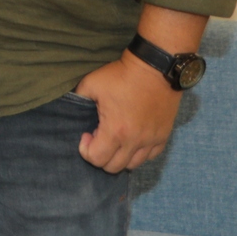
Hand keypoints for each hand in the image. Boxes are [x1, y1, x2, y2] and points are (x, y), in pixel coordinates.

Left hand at [73, 51, 180, 173]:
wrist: (154, 68)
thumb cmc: (121, 76)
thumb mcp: (91, 84)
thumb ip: (78, 100)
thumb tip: (72, 109)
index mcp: (116, 130)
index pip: (97, 159)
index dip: (85, 150)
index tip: (86, 134)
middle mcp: (136, 140)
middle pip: (114, 167)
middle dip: (100, 157)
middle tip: (98, 138)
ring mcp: (152, 140)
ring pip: (133, 165)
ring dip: (119, 157)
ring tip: (114, 141)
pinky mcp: (164, 136)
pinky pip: (150, 157)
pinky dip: (138, 154)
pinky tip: (131, 140)